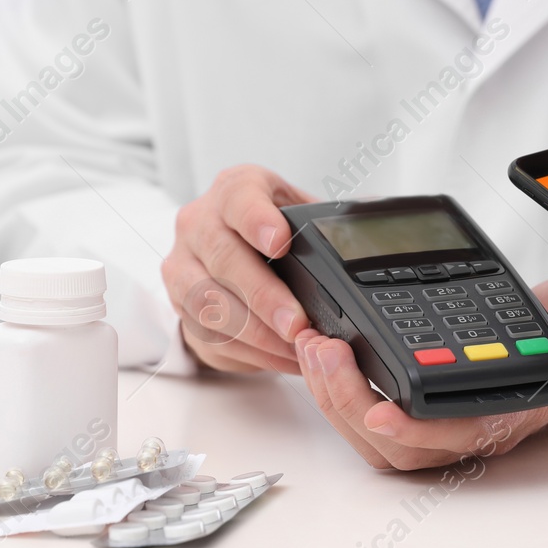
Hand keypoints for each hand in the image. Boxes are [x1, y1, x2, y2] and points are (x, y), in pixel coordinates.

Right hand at [161, 165, 313, 373]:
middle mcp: (198, 223)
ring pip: (209, 303)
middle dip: (263, 296)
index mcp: (233, 190)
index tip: (281, 242)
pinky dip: (249, 351)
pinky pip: (208, 334)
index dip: (258, 220)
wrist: (222, 249)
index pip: (239, 198)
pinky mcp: (178, 304)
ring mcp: (181, 265)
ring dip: (256, 332)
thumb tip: (369, 224)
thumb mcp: (294, 211)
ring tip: (294, 348)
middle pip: (224, 258)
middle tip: (296, 322)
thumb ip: (323, 218)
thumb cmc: (269, 228)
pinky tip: (280, 357)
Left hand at [293, 274, 547, 469]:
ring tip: (314, 346)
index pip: (455, 435)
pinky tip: (322, 352)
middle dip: (350, 402)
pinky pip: (369, 418)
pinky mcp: (417, 406)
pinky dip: (339, 391)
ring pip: (376, 439)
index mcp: (506, 413)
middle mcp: (469, 428)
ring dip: (335, 398)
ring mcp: (441, 423)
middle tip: (325, 349)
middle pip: (399, 447)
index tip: (379, 409)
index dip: (415, 429)